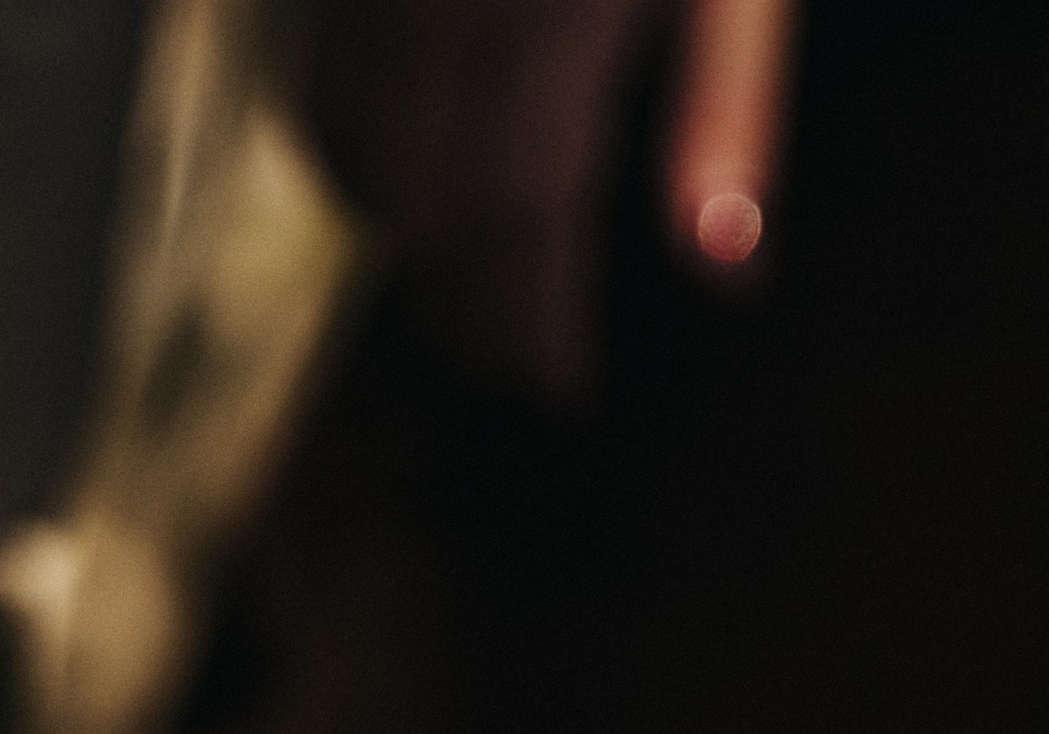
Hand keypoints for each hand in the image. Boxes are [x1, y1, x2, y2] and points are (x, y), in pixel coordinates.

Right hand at [305, 0, 803, 401]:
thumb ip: (727, 99)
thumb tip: (724, 266)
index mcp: (559, 11)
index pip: (522, 217)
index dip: (529, 320)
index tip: (555, 382)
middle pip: (431, 205)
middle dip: (469, 301)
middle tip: (509, 356)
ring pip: (353, 151)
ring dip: (405, 234)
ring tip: (461, 284)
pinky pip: (321, 79)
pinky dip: (352, 147)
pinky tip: (396, 177)